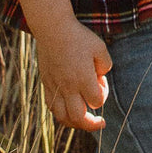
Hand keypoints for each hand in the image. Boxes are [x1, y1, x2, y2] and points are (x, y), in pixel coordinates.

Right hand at [35, 16, 111, 131]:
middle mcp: (68, 87)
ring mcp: (55, 87)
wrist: (52, 29)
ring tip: (83, 122)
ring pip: (63, 117)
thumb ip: (105, 66)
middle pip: (79, 118)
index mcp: (83, 79)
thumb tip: (100, 77)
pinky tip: (68, 110)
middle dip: (92, 123)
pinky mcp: (46, 84)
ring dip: (75, 123)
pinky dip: (61, 113)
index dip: (103, 94)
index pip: (97, 101)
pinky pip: (52, 107)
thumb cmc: (79, 37)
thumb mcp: (100, 47)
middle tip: (99, 121)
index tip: (100, 80)